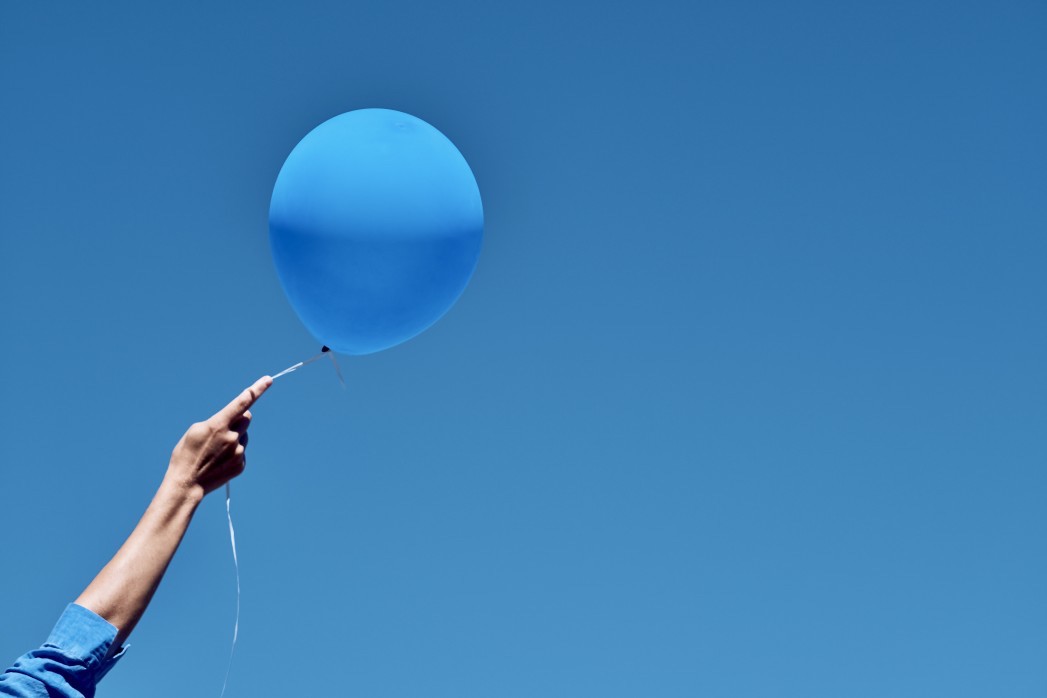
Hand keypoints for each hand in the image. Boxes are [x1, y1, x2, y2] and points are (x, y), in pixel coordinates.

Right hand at [167, 376, 272, 496]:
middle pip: (246, 418)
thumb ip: (218, 420)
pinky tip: (219, 461)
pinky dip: (233, 453)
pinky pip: (242, 451)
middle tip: (223, 428)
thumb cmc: (186, 453)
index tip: (268, 380)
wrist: (186, 483)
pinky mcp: (241, 464)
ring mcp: (238, 452)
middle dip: (238, 419)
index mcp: (218, 424)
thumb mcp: (196, 430)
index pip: (242, 403)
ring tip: (215, 450)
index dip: (256, 390)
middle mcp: (232, 437)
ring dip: (234, 437)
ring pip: (243, 435)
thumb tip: (235, 418)